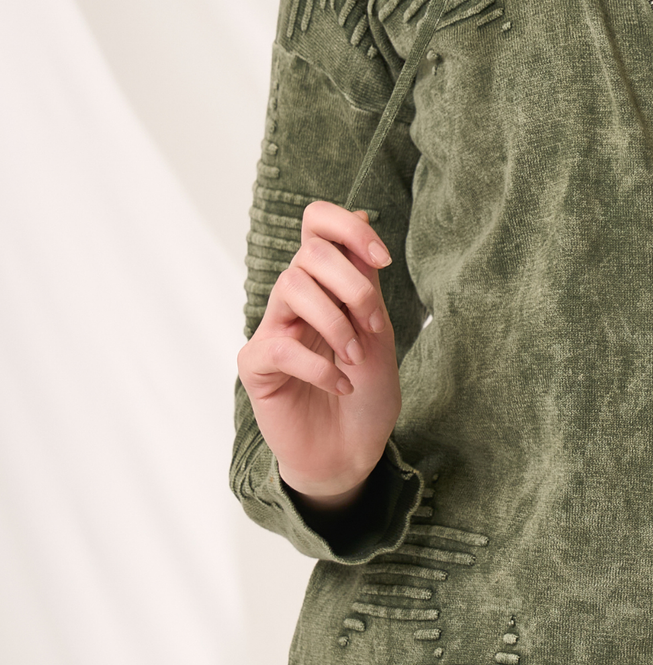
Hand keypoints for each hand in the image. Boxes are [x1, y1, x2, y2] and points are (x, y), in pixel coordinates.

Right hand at [237, 202, 399, 509]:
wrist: (352, 451)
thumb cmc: (367, 392)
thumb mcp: (378, 330)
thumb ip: (365, 279)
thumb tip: (360, 213)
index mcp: (327, 282)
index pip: (317, 222)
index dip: (347, 227)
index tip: (382, 260)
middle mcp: (295, 298)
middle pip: (308, 252)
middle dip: (352, 286)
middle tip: (374, 326)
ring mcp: (273, 329)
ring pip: (292, 286)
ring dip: (336, 323)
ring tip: (355, 359)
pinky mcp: (257, 365)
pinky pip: (281, 346)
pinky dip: (320, 365)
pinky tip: (341, 384)